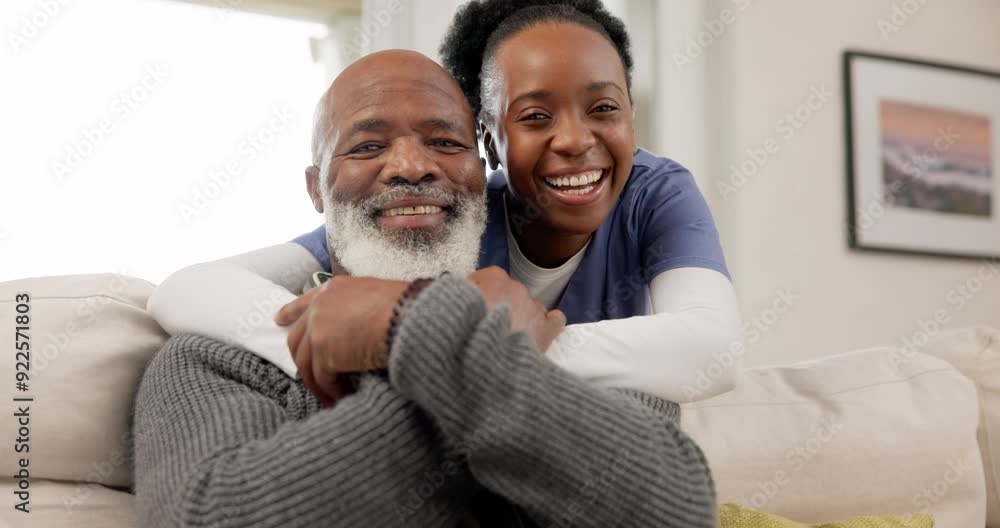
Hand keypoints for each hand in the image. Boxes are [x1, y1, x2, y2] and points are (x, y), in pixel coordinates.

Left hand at [275, 275, 407, 405]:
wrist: (409, 317)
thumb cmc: (407, 307)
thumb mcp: (378, 298)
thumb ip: (359, 311)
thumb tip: (360, 332)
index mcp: (335, 290)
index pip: (305, 302)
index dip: (290, 313)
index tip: (279, 320)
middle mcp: (321, 306)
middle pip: (298, 338)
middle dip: (301, 360)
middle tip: (308, 377)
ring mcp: (319, 329)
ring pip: (306, 364)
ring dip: (317, 384)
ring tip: (330, 398)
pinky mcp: (324, 352)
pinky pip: (322, 379)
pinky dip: (330, 392)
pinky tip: (340, 399)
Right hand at [467, 266, 565, 351]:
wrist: (479, 356)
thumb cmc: (459, 328)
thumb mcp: (451, 305)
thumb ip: (459, 295)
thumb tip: (459, 293)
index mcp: (493, 278)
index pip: (488, 278)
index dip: (481, 293)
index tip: (473, 307)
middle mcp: (516, 288)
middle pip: (510, 295)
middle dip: (501, 307)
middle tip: (489, 327)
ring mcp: (534, 308)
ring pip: (531, 308)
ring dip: (523, 318)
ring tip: (511, 337)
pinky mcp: (547, 329)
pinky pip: (555, 320)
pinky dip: (549, 324)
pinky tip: (541, 333)